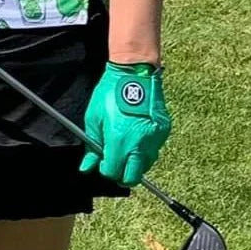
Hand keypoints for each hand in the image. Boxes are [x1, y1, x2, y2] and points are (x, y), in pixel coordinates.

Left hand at [78, 62, 170, 186]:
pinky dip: (145, 148)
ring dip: (135, 162)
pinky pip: (154, 150)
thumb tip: (87, 166)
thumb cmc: (111, 92)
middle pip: (132, 177)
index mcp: (119, 140)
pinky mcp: (163, 132)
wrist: (134, 72)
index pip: (113, 172)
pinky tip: (137, 135)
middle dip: (122, 174)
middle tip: (115, 162)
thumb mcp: (94, 117)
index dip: (106, 169)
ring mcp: (154, 139)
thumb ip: (92, 145)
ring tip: (126, 145)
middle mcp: (139, 144)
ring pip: (145, 165)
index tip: (103, 161)